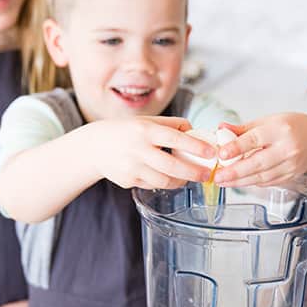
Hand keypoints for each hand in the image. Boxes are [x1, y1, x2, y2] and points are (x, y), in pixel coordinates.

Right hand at [93, 116, 216, 188]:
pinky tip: (167, 178)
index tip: (212, 153)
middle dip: (193, 172)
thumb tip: (195, 131)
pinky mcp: (128, 181)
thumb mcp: (146, 121)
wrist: (95, 147)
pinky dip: (164, 183)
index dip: (196, 146)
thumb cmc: (126, 132)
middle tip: (207, 175)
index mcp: (145, 130)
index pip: (175, 138)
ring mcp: (132, 167)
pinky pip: (153, 185)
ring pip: (164, 181)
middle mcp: (137, 149)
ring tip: (188, 178)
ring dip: (180, 181)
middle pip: (172, 166)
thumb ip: (171, 125)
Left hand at [213, 113, 306, 186]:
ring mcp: (291, 165)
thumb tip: (220, 130)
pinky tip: (238, 182)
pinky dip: (251, 183)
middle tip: (218, 176)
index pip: (255, 139)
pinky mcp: (291, 177)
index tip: (221, 154)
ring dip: (240, 181)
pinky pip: (268, 182)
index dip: (237, 147)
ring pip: (262, 177)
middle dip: (235, 172)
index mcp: (280, 130)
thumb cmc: (289, 127)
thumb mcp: (267, 121)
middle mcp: (288, 148)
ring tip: (223, 181)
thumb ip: (243, 129)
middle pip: (258, 163)